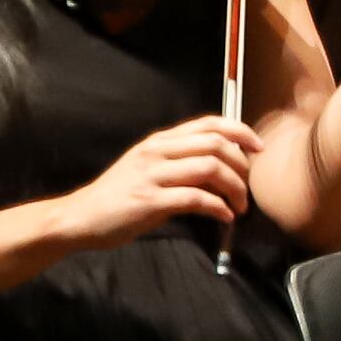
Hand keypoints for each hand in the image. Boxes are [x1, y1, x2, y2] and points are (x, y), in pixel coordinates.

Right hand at [51, 115, 257, 247]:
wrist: (81, 216)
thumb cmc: (118, 195)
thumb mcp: (147, 166)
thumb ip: (178, 160)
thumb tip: (219, 164)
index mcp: (161, 141)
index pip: (209, 123)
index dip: (240, 131)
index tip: (258, 148)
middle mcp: (158, 151)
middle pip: (215, 143)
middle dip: (241, 165)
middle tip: (247, 187)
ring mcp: (153, 175)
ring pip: (210, 168)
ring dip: (234, 189)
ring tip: (239, 207)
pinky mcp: (150, 201)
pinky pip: (196, 198)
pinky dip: (218, 207)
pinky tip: (224, 217)